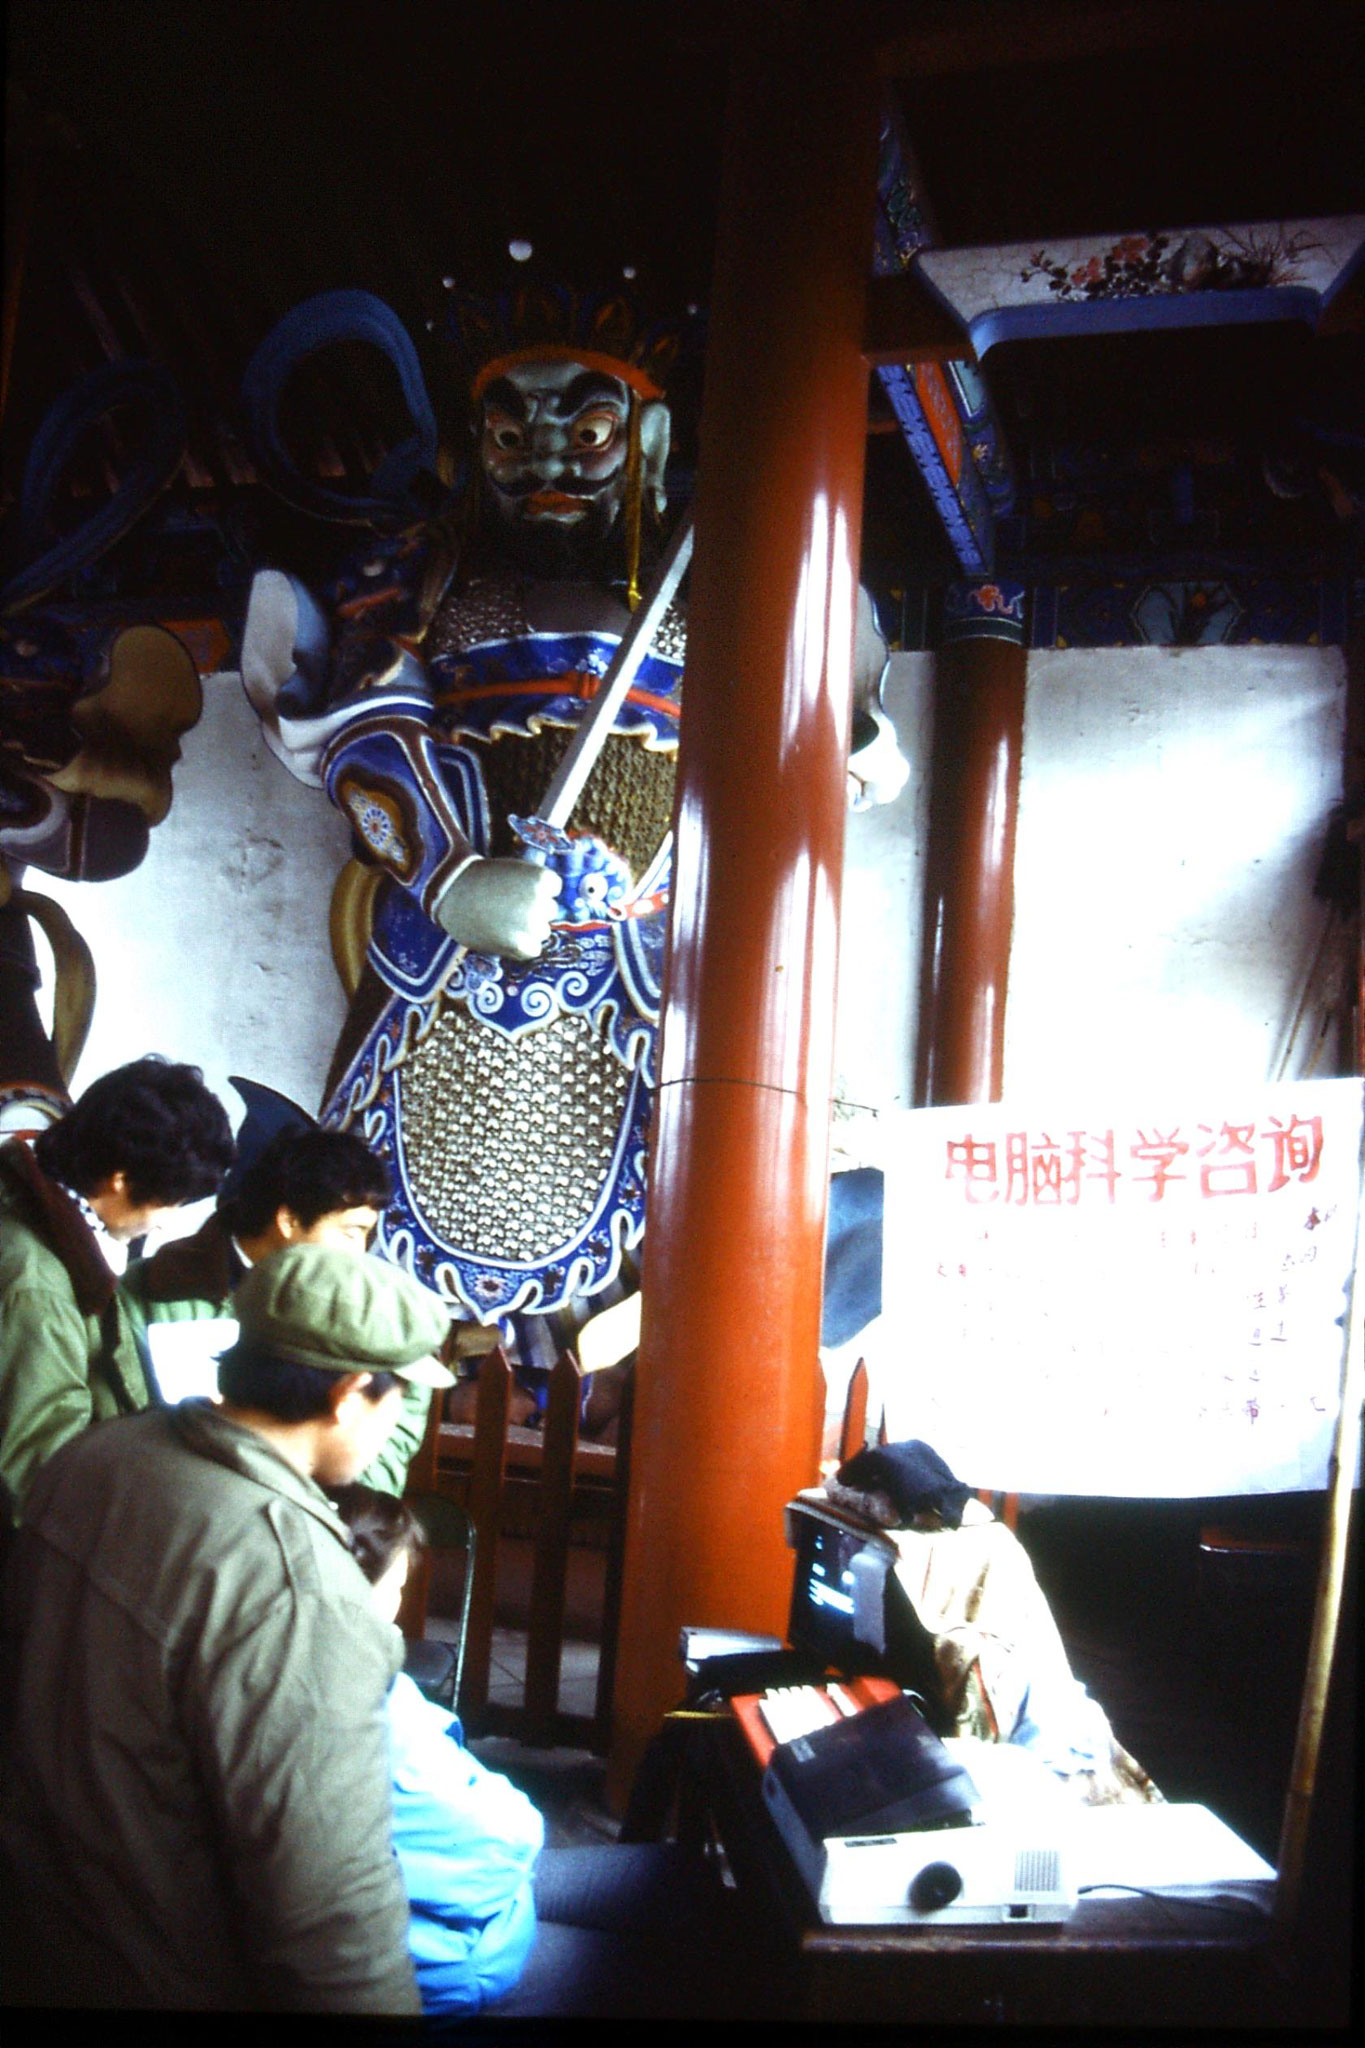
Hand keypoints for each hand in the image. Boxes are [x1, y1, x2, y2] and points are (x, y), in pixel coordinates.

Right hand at [434, 857, 562, 958]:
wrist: (450, 893)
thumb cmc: (480, 879)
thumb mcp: (513, 870)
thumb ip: (533, 885)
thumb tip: (551, 906)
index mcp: (542, 878)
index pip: (554, 889)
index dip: (537, 890)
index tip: (519, 890)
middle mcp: (541, 901)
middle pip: (550, 911)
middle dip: (533, 910)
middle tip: (508, 907)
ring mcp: (531, 924)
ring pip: (542, 932)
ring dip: (527, 930)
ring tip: (502, 921)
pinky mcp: (519, 944)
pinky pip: (532, 950)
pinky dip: (520, 947)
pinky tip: (503, 936)